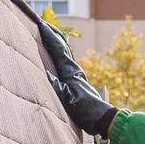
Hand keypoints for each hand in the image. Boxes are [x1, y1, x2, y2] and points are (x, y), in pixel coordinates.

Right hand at [39, 23, 116, 138]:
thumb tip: (48, 75)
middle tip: (44, 24)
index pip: (58, 50)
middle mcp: (74, 71)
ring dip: (58, 44)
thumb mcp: (71, 101)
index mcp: (70, 73)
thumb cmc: (87, 111)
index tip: (41, 25)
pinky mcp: (77, 83)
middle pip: (63, 48)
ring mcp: (76, 76)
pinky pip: (67, 63)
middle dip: (53, 36)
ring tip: (52, 35)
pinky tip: (62, 58)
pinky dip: (62, 55)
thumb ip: (59, 88)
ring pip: (66, 55)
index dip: (50, 37)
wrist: (102, 119)